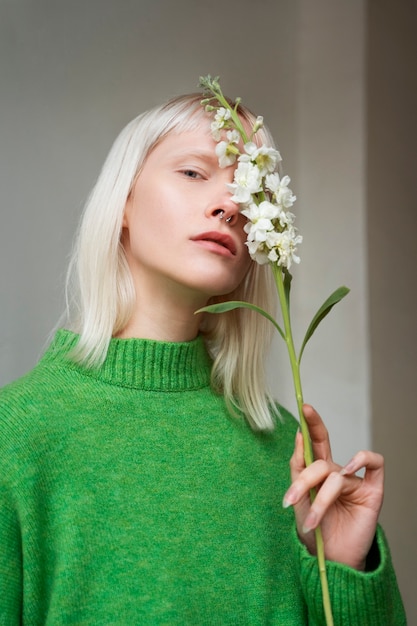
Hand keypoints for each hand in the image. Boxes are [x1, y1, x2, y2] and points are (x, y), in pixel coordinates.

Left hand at [283, 404, 383, 569]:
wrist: (331, 561)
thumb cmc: (315, 531)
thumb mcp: (298, 501)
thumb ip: (298, 468)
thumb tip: (299, 435)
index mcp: (319, 472)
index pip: (316, 442)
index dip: (311, 424)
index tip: (304, 407)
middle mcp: (338, 472)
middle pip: (321, 458)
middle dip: (305, 476)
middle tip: (292, 499)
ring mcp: (356, 480)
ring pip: (336, 474)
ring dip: (320, 500)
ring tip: (312, 521)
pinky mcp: (373, 490)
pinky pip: (374, 463)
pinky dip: (361, 460)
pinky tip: (348, 471)